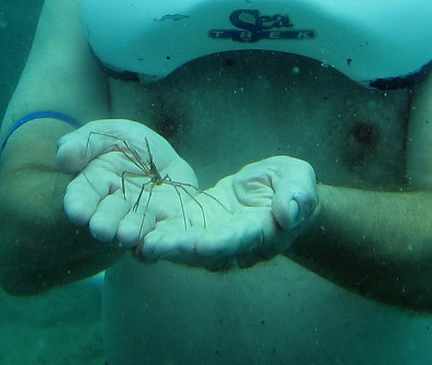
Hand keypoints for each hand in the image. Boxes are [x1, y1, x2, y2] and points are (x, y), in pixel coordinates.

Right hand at [56, 119, 201, 247]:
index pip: (82, 195)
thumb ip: (84, 142)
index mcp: (97, 183)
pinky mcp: (167, 224)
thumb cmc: (129, 145)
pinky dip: (160, 243)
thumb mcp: (110, 133)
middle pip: (108, 217)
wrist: (165, 160)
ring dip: (131, 233)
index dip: (79, 203)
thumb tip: (63, 156)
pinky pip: (163, 237)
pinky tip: (158, 243)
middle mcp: (117, 207)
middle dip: (105, 222)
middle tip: (102, 229)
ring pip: (134, 229)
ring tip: (128, 235)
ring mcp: (142, 218)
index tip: (78, 211)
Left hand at [137, 156, 319, 270]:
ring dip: (161, 245)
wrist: (279, 196)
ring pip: (184, 247)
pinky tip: (131, 231)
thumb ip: (297, 195)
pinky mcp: (197, 227)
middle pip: (203, 250)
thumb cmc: (293, 186)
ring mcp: (213, 238)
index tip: (202, 244)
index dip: (221, 241)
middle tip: (153, 245)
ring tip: (136, 240)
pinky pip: (175, 233)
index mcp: (261, 232)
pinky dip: (155, 233)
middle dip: (178, 248)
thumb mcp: (300, 181)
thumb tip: (289, 213)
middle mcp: (233, 244)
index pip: (240, 238)